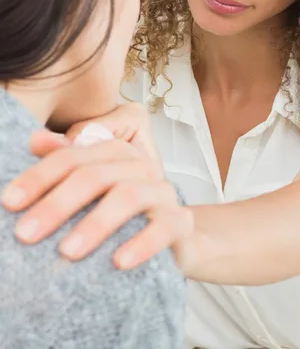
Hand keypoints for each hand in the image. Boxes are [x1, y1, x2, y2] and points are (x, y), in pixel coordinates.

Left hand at [1, 104, 192, 269]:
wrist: (176, 235)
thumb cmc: (127, 210)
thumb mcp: (95, 186)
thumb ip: (68, 161)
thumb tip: (35, 139)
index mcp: (115, 151)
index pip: (73, 156)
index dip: (40, 176)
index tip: (10, 201)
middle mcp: (140, 165)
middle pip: (96, 174)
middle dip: (57, 203)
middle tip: (26, 233)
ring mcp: (162, 191)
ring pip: (128, 195)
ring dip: (95, 223)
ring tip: (67, 252)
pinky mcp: (180, 220)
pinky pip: (165, 227)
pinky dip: (142, 243)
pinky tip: (118, 262)